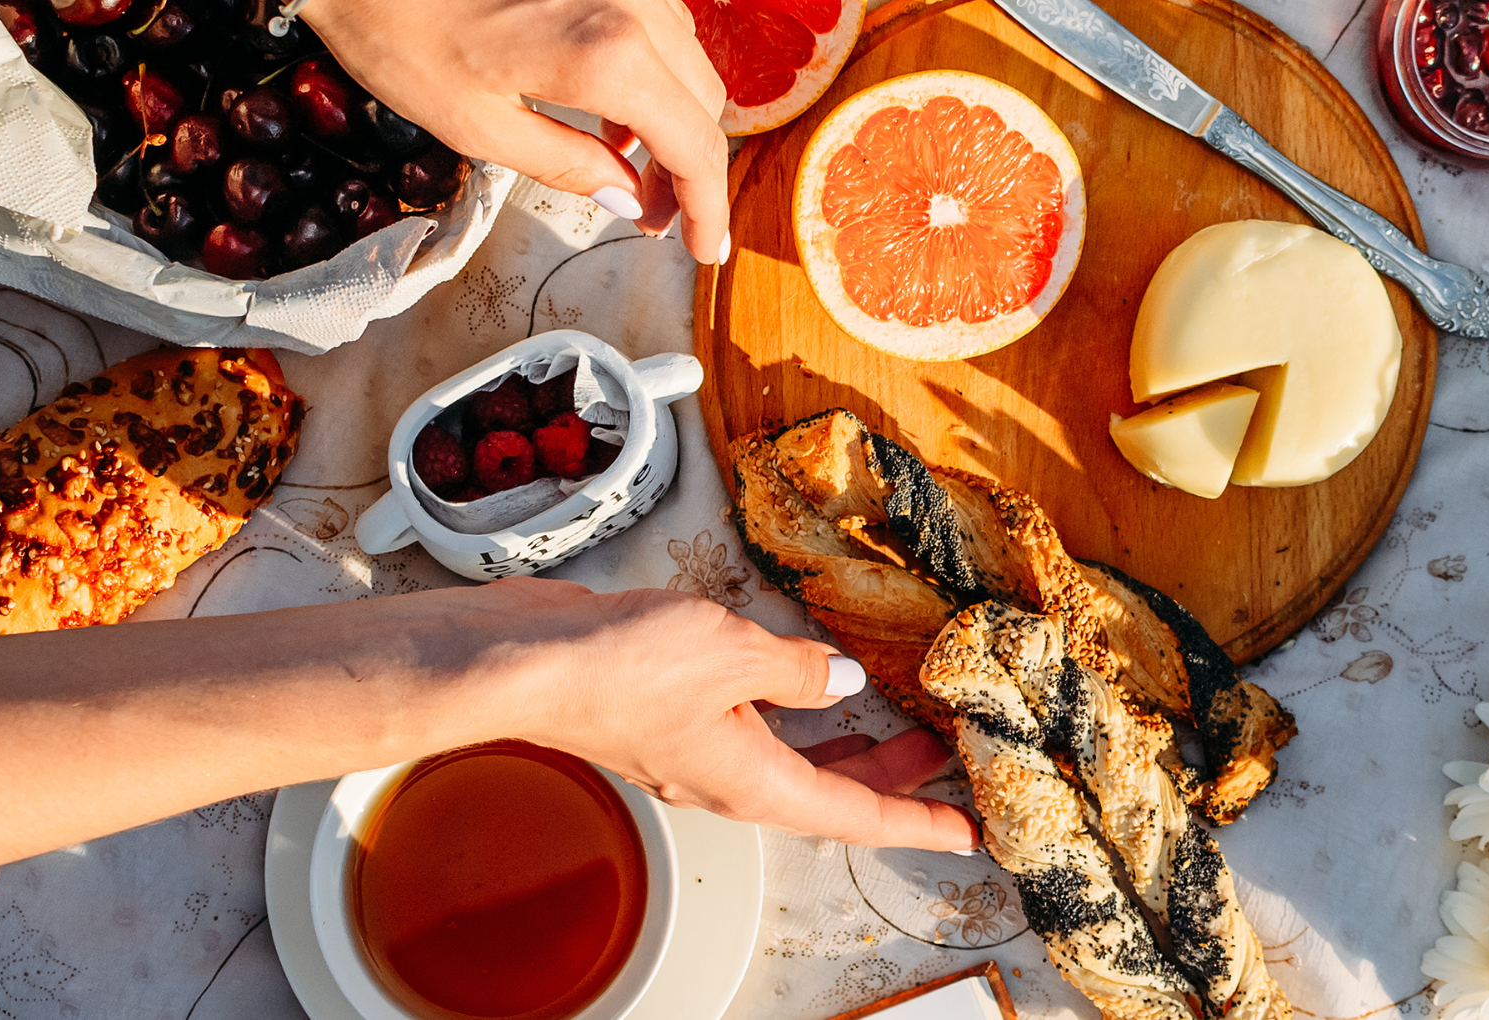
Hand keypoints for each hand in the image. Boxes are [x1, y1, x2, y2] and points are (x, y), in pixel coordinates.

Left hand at [265, 0, 730, 259]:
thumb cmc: (391, 26)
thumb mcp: (473, 124)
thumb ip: (567, 165)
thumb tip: (627, 198)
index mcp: (606, 53)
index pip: (694, 143)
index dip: (706, 206)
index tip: (703, 246)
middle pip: (703, 91)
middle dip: (687, 157)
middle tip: (650, 201)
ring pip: (679, 36)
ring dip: (664, 95)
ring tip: (615, 136)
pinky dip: (635, 34)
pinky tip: (586, 57)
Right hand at [473, 579, 976, 849]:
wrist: (523, 662)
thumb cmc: (618, 668)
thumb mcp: (735, 654)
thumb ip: (798, 668)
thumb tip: (840, 680)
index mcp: (754, 782)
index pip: (855, 816)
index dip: (917, 823)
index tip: (965, 834)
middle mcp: (728, 778)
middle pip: (827, 793)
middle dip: (888, 778)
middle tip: (939, 756)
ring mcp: (698, 751)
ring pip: (790, 760)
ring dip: (843, 745)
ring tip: (889, 718)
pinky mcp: (672, 718)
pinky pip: (753, 725)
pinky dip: (792, 710)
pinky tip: (803, 675)